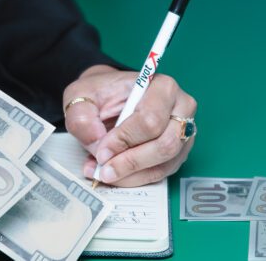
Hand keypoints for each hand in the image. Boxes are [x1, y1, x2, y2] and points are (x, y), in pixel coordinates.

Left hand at [63, 65, 195, 186]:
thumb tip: (98, 145)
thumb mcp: (81, 95)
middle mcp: (181, 108)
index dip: (125, 140)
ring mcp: (183, 132)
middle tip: (104, 169)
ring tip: (104, 173)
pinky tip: (115, 174)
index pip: (150, 119)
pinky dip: (135, 178)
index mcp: (163, 86)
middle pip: (164, 144)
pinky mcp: (178, 152)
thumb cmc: (101, 92)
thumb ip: (82, 116)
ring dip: (132, 174)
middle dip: (131, 161)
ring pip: (164, 163)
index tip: (102, 151)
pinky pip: (161, 173)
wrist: (109, 96)